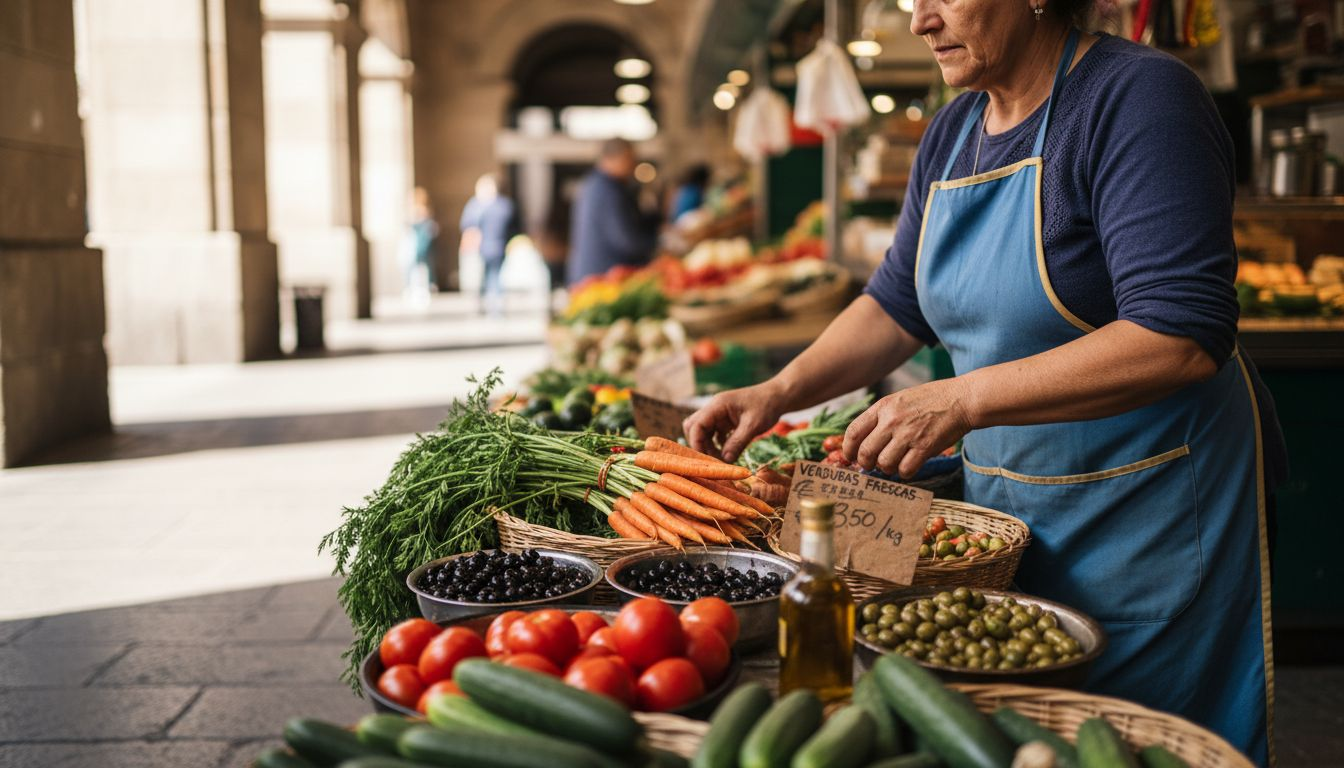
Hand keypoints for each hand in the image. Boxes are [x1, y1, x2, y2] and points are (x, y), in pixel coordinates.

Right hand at [683, 382, 788, 462]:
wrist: (779, 396)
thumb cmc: (767, 406)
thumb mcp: (753, 426)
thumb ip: (737, 443)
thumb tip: (724, 461)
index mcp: (717, 405)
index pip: (696, 425)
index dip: (696, 443)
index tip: (704, 460)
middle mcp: (714, 408)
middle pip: (694, 427)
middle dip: (700, 445)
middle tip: (712, 460)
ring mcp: (719, 414)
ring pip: (703, 432)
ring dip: (709, 446)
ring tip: (722, 460)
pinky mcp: (725, 421)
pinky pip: (714, 434)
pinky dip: (717, 445)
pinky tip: (728, 453)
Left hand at [843, 378, 974, 478]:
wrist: (961, 399)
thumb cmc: (930, 400)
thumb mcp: (900, 399)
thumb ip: (882, 418)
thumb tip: (864, 443)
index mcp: (883, 406)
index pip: (853, 432)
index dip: (848, 450)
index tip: (851, 457)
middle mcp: (892, 420)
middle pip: (865, 453)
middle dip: (866, 465)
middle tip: (873, 466)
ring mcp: (908, 434)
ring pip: (884, 464)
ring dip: (887, 469)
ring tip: (895, 464)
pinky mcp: (925, 447)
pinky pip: (905, 470)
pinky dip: (905, 472)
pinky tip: (910, 466)